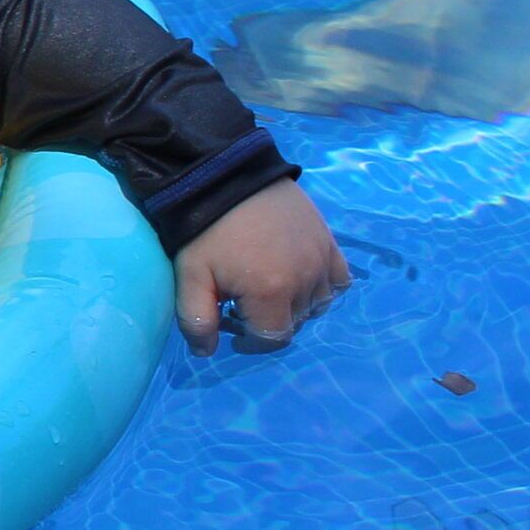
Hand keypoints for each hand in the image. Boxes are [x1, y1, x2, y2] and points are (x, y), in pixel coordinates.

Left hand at [172, 182, 351, 353]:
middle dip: (268, 321)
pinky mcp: (329, 242)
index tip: (233, 330)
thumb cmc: (205, 229)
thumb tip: (207, 354)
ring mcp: (321, 259)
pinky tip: (299, 279)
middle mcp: (305, 280)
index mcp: (271, 292)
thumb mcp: (190, 276)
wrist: (228, 176)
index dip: (251, 343)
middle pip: (294, 322)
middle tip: (242, 304)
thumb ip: (197, 319)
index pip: (273, 339)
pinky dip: (323, 287)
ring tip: (268, 290)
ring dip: (295, 306)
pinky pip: (339, 279)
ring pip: (318, 304)